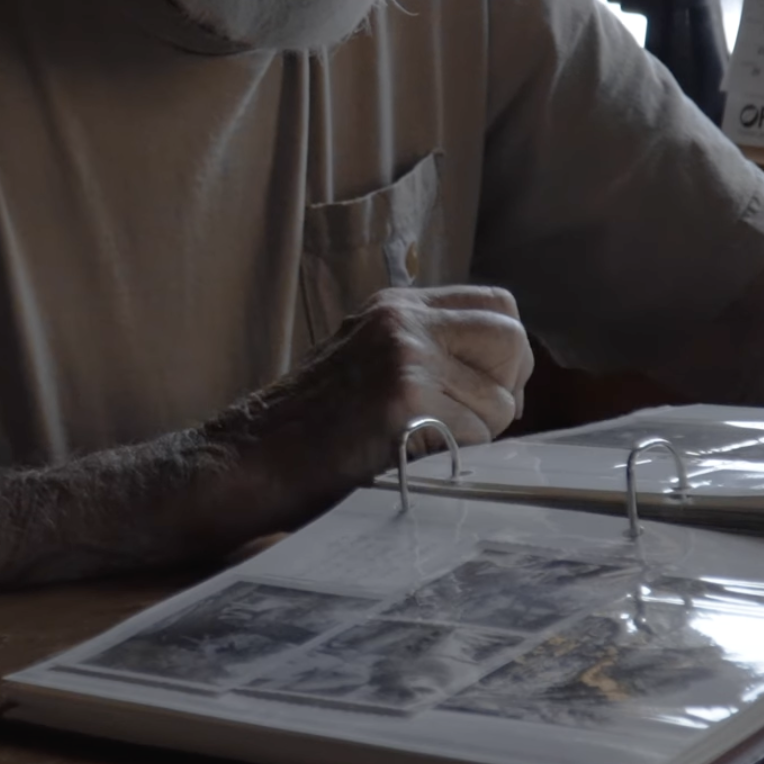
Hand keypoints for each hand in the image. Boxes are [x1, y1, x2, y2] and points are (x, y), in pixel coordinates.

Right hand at [217, 285, 534, 510]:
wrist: (252, 458)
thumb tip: (504, 375)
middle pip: (510, 339)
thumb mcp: (369, 361)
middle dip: (506, 390)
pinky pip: (476, 434)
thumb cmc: (312, 428)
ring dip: (478, 434)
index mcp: (396, 306)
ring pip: (499, 400)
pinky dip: (456, 456)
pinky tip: (413, 458)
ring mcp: (403, 355)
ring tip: (426, 444)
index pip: (497, 305)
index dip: (504, 353)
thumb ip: (427, 352)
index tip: (482, 390)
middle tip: (471, 423)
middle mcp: (402, 319)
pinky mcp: (403, 399)